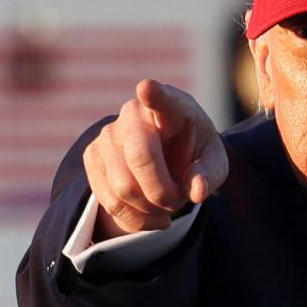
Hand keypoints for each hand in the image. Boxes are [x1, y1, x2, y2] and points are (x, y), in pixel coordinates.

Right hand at [83, 79, 228, 237]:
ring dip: (149, 208)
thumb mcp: (213, 162)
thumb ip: (209, 173)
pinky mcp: (92, 156)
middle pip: (140, 158)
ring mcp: (108, 134)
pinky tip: (151, 215)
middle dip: (162, 192)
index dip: (153, 94)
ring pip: (123, 187)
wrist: (166, 155)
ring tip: (166, 206)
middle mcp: (134, 114)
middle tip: (178, 201)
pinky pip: (109, 201)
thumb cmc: (194, 153)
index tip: (147, 88)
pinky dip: (134, 218)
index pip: (160, 97)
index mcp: (172, 105)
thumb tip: (197, 191)